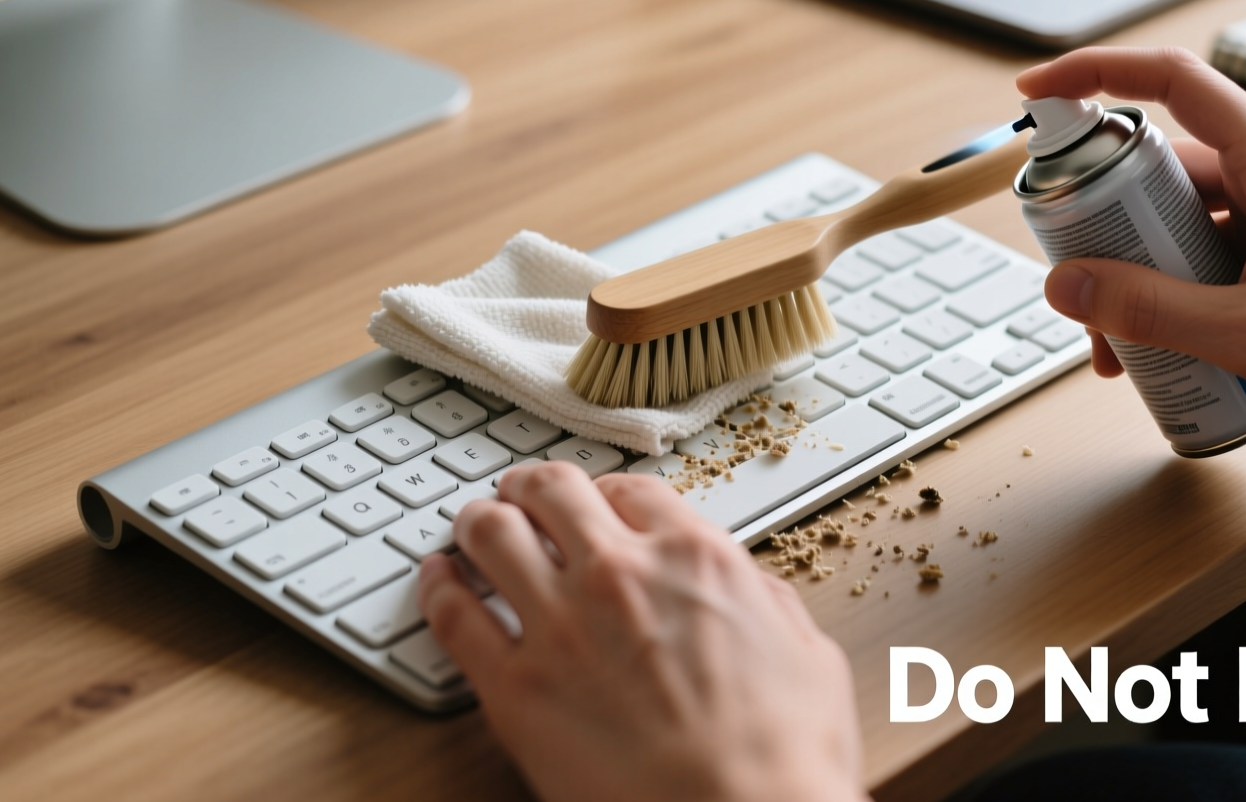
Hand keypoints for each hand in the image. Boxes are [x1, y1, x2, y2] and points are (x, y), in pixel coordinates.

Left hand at [418, 462, 869, 801]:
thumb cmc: (785, 757)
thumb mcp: (808, 655)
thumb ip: (767, 604)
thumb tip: (748, 591)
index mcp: (695, 558)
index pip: (632, 490)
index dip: (609, 493)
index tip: (600, 506)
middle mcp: (619, 574)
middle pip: (551, 491)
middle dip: (532, 488)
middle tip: (523, 497)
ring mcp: (559, 626)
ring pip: (491, 534)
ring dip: (479, 522)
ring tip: (473, 529)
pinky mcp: (513, 689)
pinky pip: (454, 616)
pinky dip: (438, 588)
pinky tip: (437, 580)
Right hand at [1017, 48, 1245, 494]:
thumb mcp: (1245, 333)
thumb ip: (1147, 307)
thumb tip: (1069, 284)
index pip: (1174, 82)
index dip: (1096, 74)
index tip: (1040, 91)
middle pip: (1166, 167)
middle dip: (1110, 220)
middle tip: (1077, 270)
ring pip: (1186, 218)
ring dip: (1143, 269)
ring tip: (1118, 336)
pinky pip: (1213, 251)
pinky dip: (1177, 288)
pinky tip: (1162, 344)